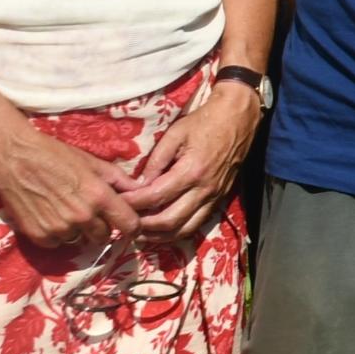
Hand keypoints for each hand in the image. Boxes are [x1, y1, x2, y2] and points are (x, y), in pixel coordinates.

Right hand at [0, 102, 138, 249]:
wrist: (15, 159)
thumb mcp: (93, 162)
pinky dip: (56, 234)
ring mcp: (59, 228)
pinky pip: (57, 243)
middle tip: (90, 212)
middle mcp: (82, 216)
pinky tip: (49, 216)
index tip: (129, 225)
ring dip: (77, 230)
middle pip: (104, 236)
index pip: (129, 225)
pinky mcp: (39, 236)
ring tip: (65, 209)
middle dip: (101, 227)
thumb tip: (141, 189)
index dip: (132, 227)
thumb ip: (119, 179)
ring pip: (79, 239)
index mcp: (99, 197)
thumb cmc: (56, 156)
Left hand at [118, 83, 261, 240]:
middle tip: (125, 222)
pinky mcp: (220, 198)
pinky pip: (197, 224)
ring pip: (184, 229)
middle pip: (169, 220)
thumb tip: (139, 184)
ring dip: (160, 236)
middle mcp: (204, 189)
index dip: (132, 203)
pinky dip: (178, 232)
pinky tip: (163, 230)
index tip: (116, 202)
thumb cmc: (205, 121)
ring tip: (140, 234)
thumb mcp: (175, 133)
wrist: (238, 118)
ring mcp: (214, 196)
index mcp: (191, 171)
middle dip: (143, 226)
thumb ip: (156, 160)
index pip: (155, 196)